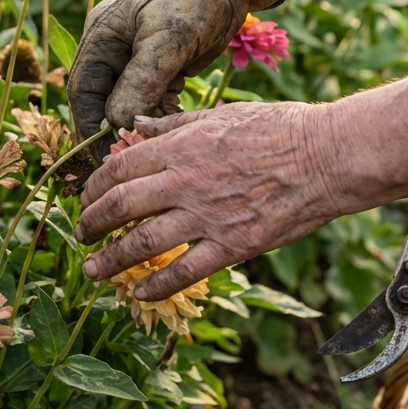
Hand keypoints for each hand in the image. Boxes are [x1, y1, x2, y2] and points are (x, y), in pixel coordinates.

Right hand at [68, 0, 285, 158]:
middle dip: (116, 132)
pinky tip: (177, 128)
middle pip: (103, 104)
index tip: (105, 161)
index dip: (89, 130)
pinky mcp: (163, 65)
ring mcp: (137, 58)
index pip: (82, 93)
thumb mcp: (168, 37)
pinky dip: (163, 116)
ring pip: (130, 105)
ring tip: (160, 146)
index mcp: (101, 36)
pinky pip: (153, 100)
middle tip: (133, 162)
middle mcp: (113, 49)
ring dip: (143, 126)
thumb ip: (140, 82)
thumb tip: (117, 125)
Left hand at [75, 102, 334, 301]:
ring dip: (111, 260)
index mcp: (182, 146)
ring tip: (93, 272)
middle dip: (92, 223)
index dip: (95, 186)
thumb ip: (174, 124)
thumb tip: (136, 125)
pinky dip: (157, 286)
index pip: (120, 167)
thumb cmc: (280, 127)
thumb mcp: (221, 113)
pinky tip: (139, 294)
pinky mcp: (233, 245)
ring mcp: (208, 216)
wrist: (327, 156)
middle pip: (121, 205)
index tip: (86, 197)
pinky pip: (185, 272)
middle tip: (79, 236)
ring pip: (143, 243)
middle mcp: (187, 181)